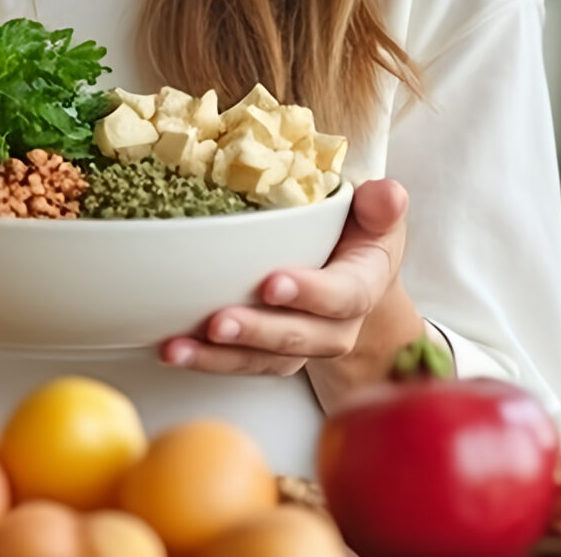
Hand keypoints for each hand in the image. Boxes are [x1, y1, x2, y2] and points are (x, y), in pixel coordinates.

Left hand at [161, 178, 411, 380]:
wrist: (353, 276)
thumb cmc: (359, 238)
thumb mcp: (377, 215)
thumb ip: (381, 205)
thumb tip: (387, 194)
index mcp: (363, 286)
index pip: (343, 296)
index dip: (310, 293)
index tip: (272, 283)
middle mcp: (335, 327)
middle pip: (298, 337)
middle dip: (257, 332)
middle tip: (219, 321)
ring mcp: (301, 346)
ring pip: (264, 360)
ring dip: (220, 357)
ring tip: (180, 347)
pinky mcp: (272, 356)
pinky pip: (242, 365)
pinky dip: (207, 360)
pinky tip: (174, 350)